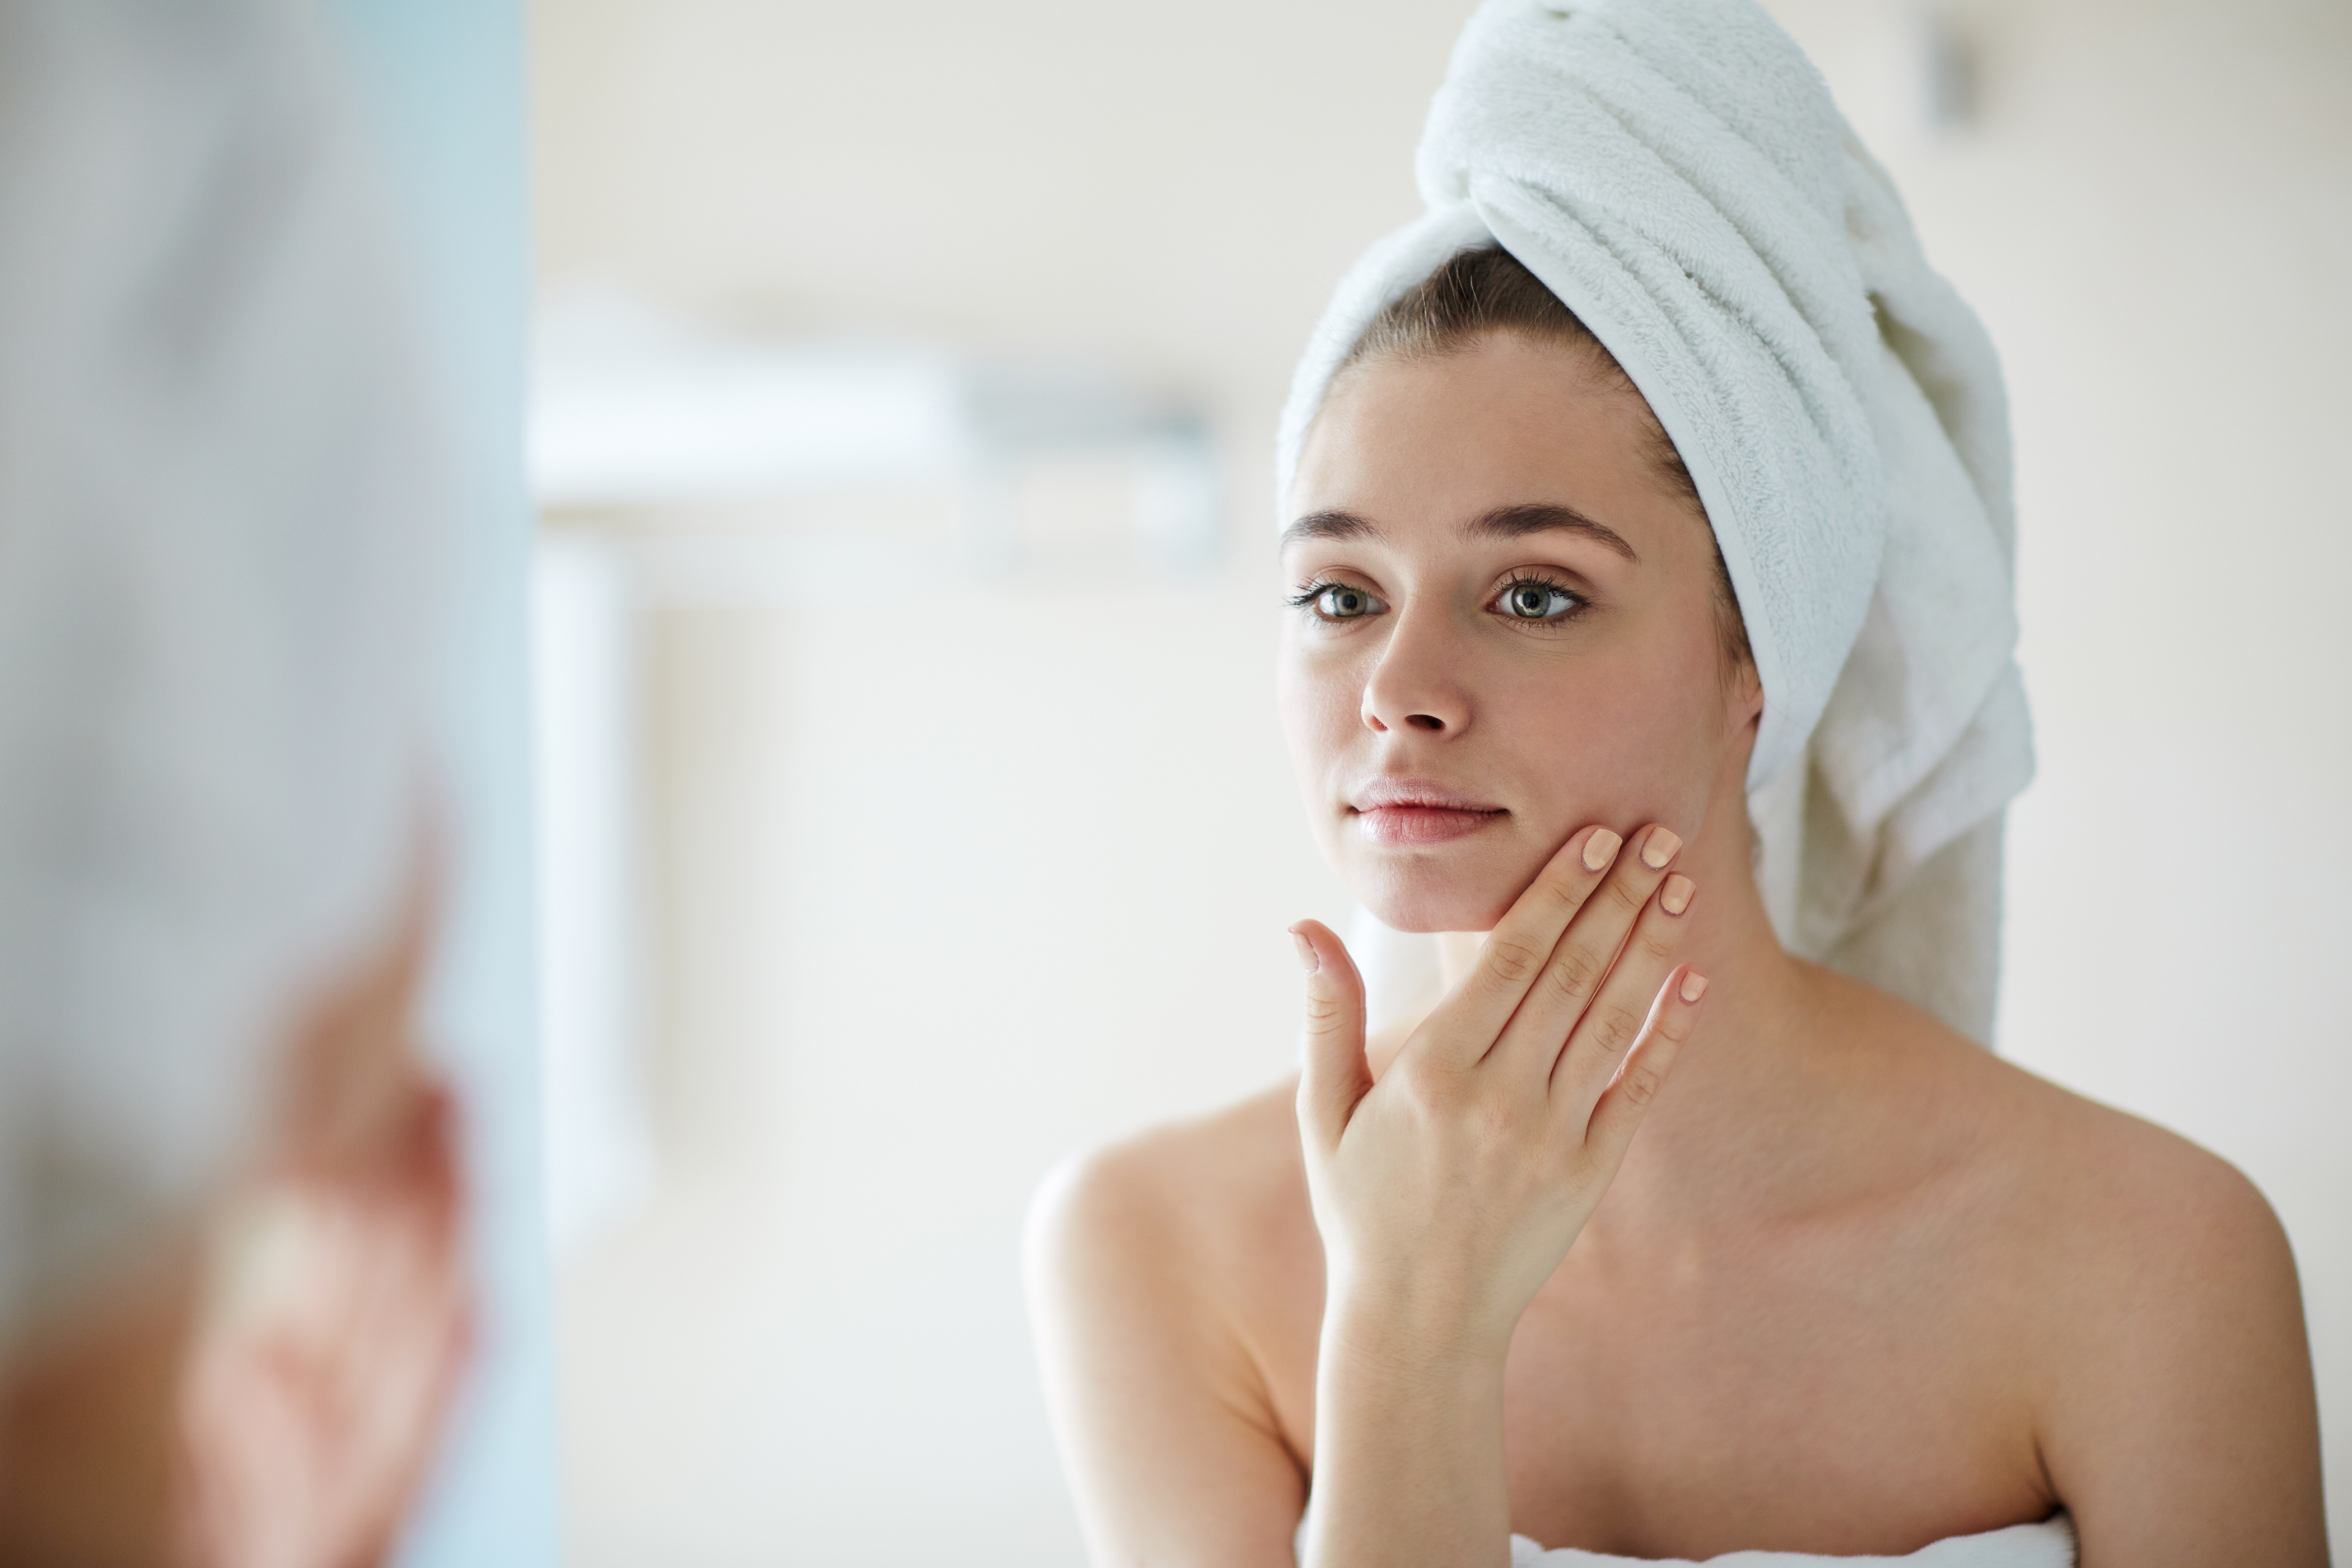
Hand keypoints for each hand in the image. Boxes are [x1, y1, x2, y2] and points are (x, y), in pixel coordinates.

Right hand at [1291, 824, 1705, 1366]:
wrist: (1418, 1319)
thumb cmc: (1362, 1206)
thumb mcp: (1323, 1112)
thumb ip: (1327, 1015)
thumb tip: (1302, 927)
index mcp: (1433, 1072)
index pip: (1510, 958)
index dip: (1557, 892)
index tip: (1594, 837)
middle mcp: (1499, 1096)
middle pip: (1571, 973)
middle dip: (1617, 897)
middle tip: (1657, 834)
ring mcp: (1551, 1136)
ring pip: (1611, 1019)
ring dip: (1650, 946)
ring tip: (1681, 887)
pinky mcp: (1589, 1174)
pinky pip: (1636, 1088)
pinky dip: (1668, 1033)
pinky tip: (1693, 982)